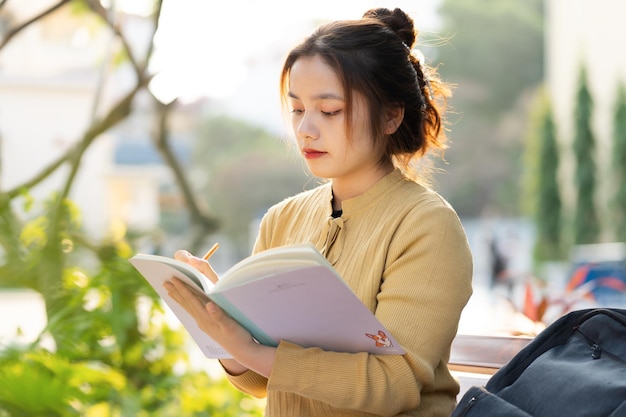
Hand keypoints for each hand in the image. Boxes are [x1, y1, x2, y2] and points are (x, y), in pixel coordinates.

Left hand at [164, 252, 275, 376]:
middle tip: (165, 282)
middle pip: (186, 303)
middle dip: (176, 292)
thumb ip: (219, 315)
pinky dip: (186, 304)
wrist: (242, 352)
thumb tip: (209, 304)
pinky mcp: (207, 326)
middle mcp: (202, 321)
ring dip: (179, 298)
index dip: (183, 288)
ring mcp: (204, 324)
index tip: (174, 279)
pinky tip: (185, 303)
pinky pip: (193, 311)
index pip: (192, 300)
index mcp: (206, 318)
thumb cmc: (239, 337)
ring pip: (188, 307)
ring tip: (170, 291)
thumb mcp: (231, 326)